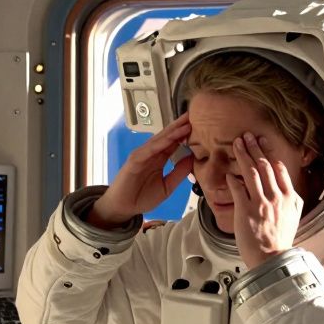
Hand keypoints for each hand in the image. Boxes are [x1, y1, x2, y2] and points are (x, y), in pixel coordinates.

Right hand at [89, 113, 193, 227]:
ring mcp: (142, 155)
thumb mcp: (167, 187)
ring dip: (173, 131)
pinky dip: (160, 142)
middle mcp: (151, 153)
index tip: (200, 125)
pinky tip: (171, 137)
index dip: (186, 133)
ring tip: (186, 122)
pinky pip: (149, 149)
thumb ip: (179, 173)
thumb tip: (193, 158)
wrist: (123, 208)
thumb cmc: (142, 198)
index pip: (174, 142)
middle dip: (180, 126)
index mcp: (159, 158)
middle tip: (195, 114)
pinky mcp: (135, 160)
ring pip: (160, 140)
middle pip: (168, 136)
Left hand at [225, 133, 304, 268]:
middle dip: (255, 147)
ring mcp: (261, 202)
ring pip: (251, 172)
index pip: (279, 169)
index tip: (263, 143)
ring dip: (243, 155)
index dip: (269, 153)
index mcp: (290, 197)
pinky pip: (238, 188)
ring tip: (237, 144)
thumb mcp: (294, 217)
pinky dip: (233, 178)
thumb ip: (292, 201)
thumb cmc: (280, 241)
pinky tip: (228, 172)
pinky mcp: (246, 210)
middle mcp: (276, 197)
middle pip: (264, 165)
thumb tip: (290, 191)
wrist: (271, 259)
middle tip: (247, 136)